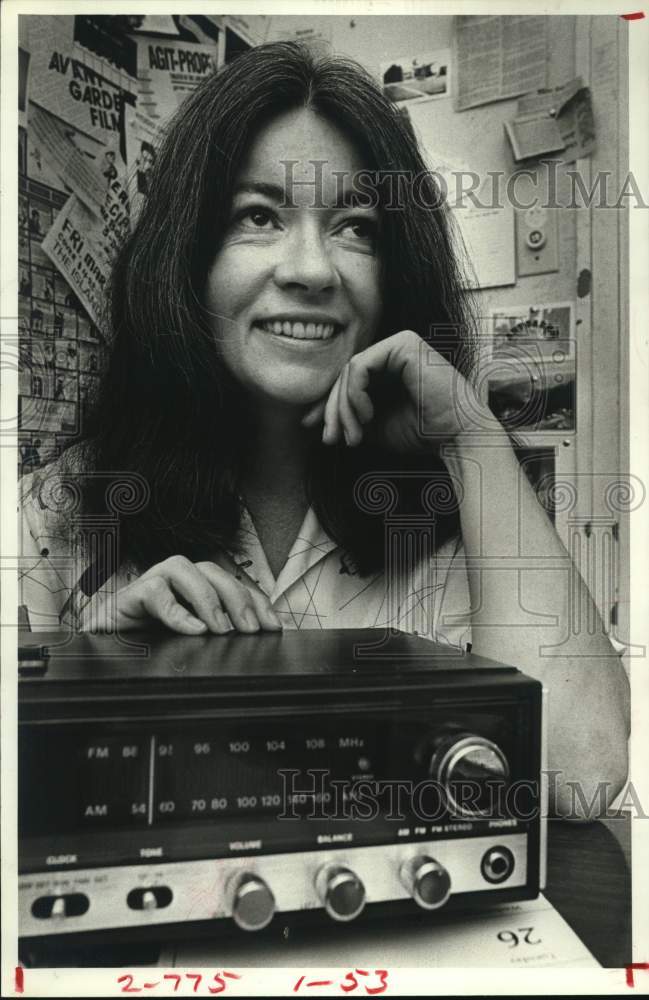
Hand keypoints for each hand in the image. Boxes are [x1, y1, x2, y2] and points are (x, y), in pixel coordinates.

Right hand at [112, 554, 282, 634]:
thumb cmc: (147, 645)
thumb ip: (216, 638)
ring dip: (208, 598)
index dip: (257, 602)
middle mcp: (178, 579)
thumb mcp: (190, 644)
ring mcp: (154, 582)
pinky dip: (176, 611)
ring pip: (186, 569)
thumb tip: (252, 646)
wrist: (103, 650)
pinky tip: (192, 629)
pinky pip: (155, 592)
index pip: (234, 586)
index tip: (273, 627)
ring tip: (220, 629)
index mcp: (197, 588)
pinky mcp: (130, 595)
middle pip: (215, 572)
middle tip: (250, 630)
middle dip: (237, 599)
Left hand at [302, 330, 486, 453]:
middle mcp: (393, 352)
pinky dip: (355, 393)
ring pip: (349, 371)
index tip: (318, 432)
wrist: (456, 436)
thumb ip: (349, 418)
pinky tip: (368, 414)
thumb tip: (312, 420)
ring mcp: (399, 344)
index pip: (347, 381)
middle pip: (344, 375)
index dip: (328, 406)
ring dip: (343, 407)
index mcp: (389, 368)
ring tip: (354, 434)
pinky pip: (360, 366)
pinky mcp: (403, 344)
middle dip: (333, 410)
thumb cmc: (422, 433)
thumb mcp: (374, 427)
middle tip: (332, 438)